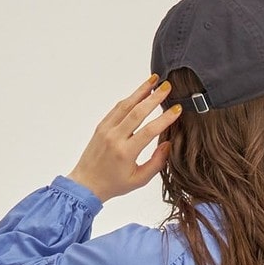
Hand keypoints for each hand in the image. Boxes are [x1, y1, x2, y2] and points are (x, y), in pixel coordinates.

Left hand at [66, 74, 180, 204]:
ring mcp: (106, 130)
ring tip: (154, 80)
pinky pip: (117, 108)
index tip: (176, 109)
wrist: (86, 184)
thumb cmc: (113, 184)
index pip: (149, 131)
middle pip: (137, 112)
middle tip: (167, 86)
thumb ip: (156, 163)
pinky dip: (130, 98)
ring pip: (126, 105)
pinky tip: (140, 92)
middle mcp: (115, 138)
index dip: (164, 118)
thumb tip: (168, 144)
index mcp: (125, 153)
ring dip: (141, 91)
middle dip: (154, 97)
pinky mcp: (101, 126)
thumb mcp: (139, 180)